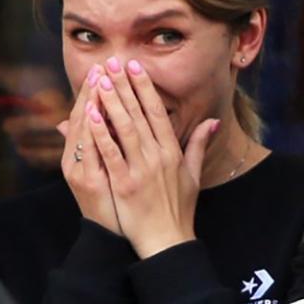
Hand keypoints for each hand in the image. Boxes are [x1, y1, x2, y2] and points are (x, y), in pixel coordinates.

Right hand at [59, 76, 119, 234]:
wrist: (112, 238)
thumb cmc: (113, 204)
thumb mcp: (104, 172)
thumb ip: (102, 145)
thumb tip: (99, 120)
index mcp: (83, 154)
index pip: (87, 115)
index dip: (93, 92)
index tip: (103, 69)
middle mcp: (77, 159)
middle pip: (83, 117)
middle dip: (94, 90)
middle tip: (102, 64)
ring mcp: (80, 170)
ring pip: (82, 130)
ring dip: (89, 103)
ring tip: (99, 80)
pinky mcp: (87, 182)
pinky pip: (88, 152)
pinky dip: (91, 132)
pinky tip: (94, 114)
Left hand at [88, 58, 219, 259]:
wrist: (167, 241)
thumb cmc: (179, 210)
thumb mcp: (192, 175)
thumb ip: (198, 145)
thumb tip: (212, 122)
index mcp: (172, 152)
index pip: (157, 112)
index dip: (145, 88)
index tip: (134, 67)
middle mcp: (158, 157)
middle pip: (139, 114)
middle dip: (124, 86)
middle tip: (112, 62)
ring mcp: (141, 170)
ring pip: (124, 128)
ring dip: (111, 102)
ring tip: (100, 80)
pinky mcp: (125, 184)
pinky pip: (110, 153)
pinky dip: (101, 133)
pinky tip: (91, 115)